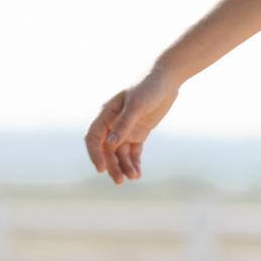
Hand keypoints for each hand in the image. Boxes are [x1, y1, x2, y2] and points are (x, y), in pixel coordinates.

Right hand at [84, 66, 179, 183]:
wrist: (167, 79)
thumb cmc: (148, 87)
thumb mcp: (137, 105)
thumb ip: (124, 124)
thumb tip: (110, 144)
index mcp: (106, 114)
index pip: (93, 138)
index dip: (94, 154)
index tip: (101, 169)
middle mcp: (113, 123)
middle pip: (106, 150)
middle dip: (112, 166)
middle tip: (120, 181)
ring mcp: (126, 129)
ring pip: (120, 154)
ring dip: (124, 166)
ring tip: (133, 178)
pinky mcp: (139, 132)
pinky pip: (133, 152)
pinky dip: (134, 163)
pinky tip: (137, 174)